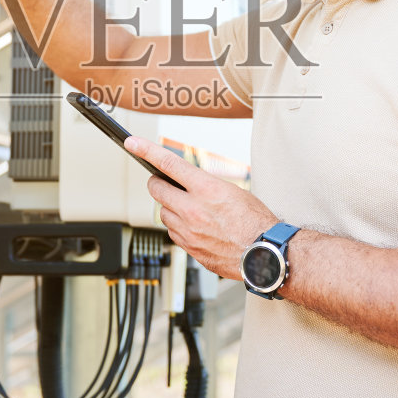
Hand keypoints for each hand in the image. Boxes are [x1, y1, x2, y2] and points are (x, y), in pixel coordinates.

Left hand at [123, 136, 278, 280]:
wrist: (264, 253)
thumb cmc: (256, 221)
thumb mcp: (233, 190)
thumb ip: (205, 185)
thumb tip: (188, 182)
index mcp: (206, 189)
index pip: (168, 163)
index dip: (146, 151)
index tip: (133, 144)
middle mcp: (192, 210)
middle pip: (156, 190)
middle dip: (158, 183)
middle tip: (165, 183)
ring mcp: (188, 231)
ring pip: (162, 213)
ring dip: (170, 208)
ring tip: (189, 209)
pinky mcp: (189, 248)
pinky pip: (172, 233)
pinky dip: (178, 227)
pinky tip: (194, 227)